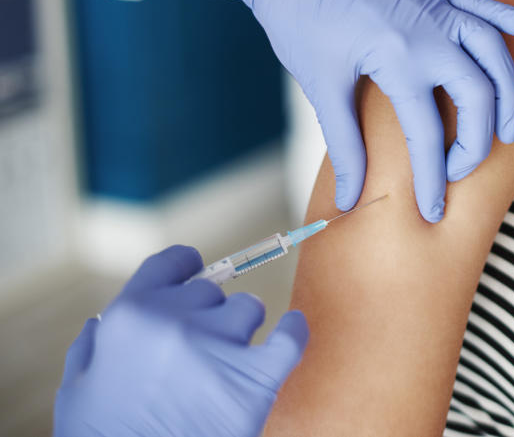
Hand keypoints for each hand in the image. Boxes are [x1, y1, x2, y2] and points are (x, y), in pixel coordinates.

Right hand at [54, 245, 308, 436]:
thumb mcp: (77, 391)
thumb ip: (90, 349)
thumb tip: (102, 322)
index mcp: (130, 316)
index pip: (171, 265)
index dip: (185, 270)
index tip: (195, 276)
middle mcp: (176, 321)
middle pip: (211, 292)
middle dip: (207, 316)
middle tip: (199, 353)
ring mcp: (219, 347)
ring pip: (248, 310)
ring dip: (241, 330)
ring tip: (227, 363)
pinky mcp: (256, 380)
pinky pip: (290, 337)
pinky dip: (294, 331)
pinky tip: (292, 329)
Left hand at [191, 0, 513, 221]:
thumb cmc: (299, 19)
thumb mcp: (321, 85)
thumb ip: (345, 144)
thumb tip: (351, 198)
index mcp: (398, 58)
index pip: (427, 134)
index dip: (432, 179)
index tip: (432, 210)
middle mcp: (430, 31)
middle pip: (478, 96)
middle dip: (479, 141)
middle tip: (464, 169)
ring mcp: (439, 5)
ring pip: (495, 54)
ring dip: (509, 93)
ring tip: (510, 128)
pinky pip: (487, 5)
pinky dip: (513, 20)